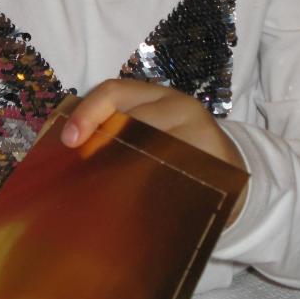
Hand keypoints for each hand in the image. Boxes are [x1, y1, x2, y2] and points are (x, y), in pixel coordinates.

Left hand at [61, 79, 248, 220]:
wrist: (230, 166)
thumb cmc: (176, 149)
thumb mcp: (149, 129)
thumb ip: (118, 133)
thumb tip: (69, 152)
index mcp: (155, 94)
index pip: (114, 91)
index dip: (87, 113)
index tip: (69, 141)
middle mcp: (179, 105)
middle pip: (131, 121)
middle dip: (103, 148)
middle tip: (83, 176)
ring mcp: (199, 131)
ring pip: (152, 148)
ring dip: (126, 173)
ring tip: (106, 195)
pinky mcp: (214, 161)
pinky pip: (177, 174)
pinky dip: (154, 189)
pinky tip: (139, 206)